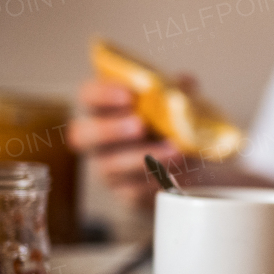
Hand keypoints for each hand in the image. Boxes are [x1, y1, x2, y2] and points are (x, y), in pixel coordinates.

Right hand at [66, 74, 194, 208]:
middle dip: (109, 129)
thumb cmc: (174, 126)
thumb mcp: (178, 105)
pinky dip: (154, 181)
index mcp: (107, 110)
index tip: (128, 94)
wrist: (190, 168)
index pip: (89, 97)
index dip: (102, 94)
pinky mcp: (125, 193)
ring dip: (143, 157)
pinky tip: (174, 174)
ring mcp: (109, 168)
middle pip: (83, 135)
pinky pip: (132, 190)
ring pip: (110, 165)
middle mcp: (99, 140)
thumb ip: (179, 91)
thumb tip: (186, 81)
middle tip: (139, 125)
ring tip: (174, 149)